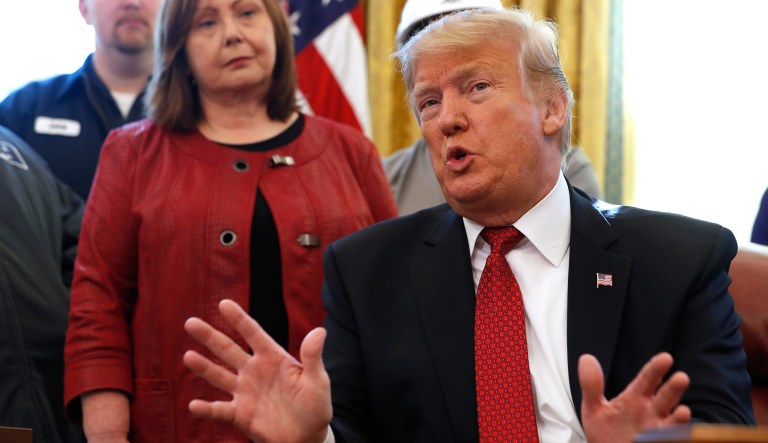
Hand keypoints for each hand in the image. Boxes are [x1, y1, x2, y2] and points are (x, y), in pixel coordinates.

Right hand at [183, 299, 331, 442]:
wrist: (307, 438)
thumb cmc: (315, 406)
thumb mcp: (317, 381)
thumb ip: (312, 357)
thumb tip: (320, 331)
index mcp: (273, 358)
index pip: (253, 334)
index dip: (239, 319)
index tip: (223, 303)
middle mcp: (254, 371)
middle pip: (228, 350)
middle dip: (210, 336)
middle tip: (190, 322)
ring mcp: (245, 392)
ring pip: (219, 376)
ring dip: (203, 367)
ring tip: (188, 356)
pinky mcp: (240, 414)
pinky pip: (220, 410)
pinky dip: (207, 409)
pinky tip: (194, 405)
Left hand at [579, 352, 690, 442]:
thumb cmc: (604, 434)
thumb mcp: (594, 409)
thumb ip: (591, 385)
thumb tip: (586, 358)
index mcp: (636, 398)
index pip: (648, 379)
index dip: (656, 369)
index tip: (666, 358)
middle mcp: (651, 413)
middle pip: (666, 397)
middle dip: (674, 388)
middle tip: (681, 377)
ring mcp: (657, 431)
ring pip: (673, 421)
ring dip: (680, 417)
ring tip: (683, 411)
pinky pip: (670, 441)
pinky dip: (673, 438)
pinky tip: (673, 435)